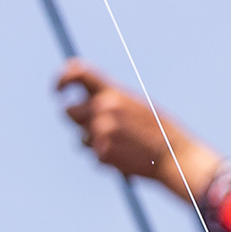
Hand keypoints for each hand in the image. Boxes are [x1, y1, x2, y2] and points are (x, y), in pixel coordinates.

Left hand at [55, 61, 221, 199]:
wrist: (173, 156)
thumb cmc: (159, 131)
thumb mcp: (136, 105)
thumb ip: (111, 101)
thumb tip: (87, 102)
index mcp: (112, 91)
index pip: (77, 72)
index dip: (62, 78)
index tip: (56, 90)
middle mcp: (102, 108)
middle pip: (69, 112)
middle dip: (78, 120)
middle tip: (97, 128)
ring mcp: (101, 131)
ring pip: (80, 138)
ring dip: (93, 142)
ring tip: (120, 145)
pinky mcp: (103, 153)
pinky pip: (93, 155)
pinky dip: (105, 158)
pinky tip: (126, 158)